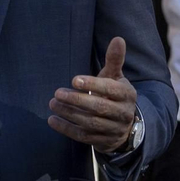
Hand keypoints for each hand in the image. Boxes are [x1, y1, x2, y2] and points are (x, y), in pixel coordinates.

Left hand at [48, 37, 137, 152]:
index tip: (74, 80)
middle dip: (77, 100)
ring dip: (69, 113)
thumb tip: (118, 39)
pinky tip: (53, 120)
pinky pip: (83, 136)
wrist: (124, 126)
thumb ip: (114, 60)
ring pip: (90, 123)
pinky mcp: (102, 142)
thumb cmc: (114, 95)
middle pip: (99, 107)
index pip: (111, 89)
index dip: (93, 84)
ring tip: (53, 103)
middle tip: (58, 92)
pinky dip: (67, 129)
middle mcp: (123, 113)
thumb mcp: (116, 78)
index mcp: (127, 94)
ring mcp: (113, 130)